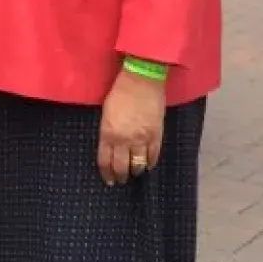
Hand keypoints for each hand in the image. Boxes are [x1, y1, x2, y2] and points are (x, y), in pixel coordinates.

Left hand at [96, 68, 164, 185]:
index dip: (106, 173)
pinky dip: (150, 162)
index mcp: (108, 133)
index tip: (108, 180)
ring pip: (138, 164)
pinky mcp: (156, 135)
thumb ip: (107, 131)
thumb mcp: (106, 113)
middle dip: (121, 176)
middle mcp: (124, 140)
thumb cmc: (120, 92)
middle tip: (121, 180)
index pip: (105, 160)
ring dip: (135, 171)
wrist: (142, 80)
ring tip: (134, 174)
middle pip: (121, 166)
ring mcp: (141, 139)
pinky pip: (153, 155)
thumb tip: (110, 144)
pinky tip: (148, 165)